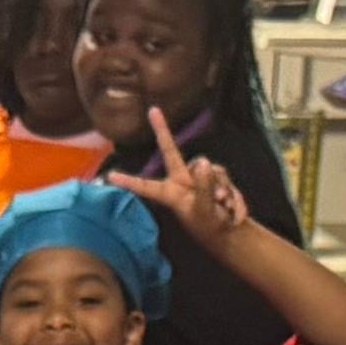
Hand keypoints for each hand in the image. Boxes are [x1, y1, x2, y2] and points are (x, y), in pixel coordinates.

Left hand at [138, 108, 249, 249]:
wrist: (230, 233)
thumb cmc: (211, 226)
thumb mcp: (207, 210)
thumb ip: (204, 187)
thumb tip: (202, 162)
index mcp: (172, 194)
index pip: (147, 186)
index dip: (130, 181)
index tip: (111, 176)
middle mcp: (181, 182)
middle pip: (171, 152)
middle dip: (162, 131)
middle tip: (153, 111)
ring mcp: (196, 178)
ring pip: (208, 166)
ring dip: (221, 187)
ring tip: (225, 207)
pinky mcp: (212, 177)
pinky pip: (221, 174)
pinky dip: (231, 191)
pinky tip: (234, 209)